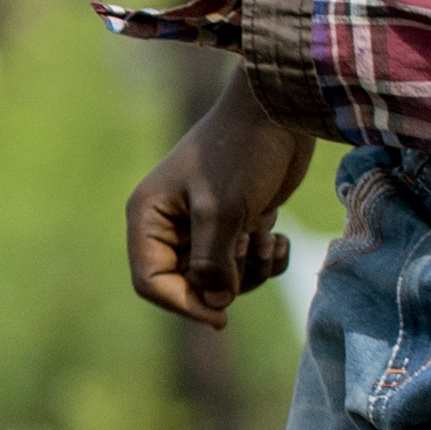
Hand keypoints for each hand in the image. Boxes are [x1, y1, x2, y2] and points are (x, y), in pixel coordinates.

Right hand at [124, 87, 318, 326]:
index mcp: (150, 218)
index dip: (183, 303)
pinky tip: (277, 236)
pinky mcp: (237, 223)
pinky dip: (265, 260)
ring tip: (266, 238)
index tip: (220, 317)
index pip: (151, 282)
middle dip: (226, 280)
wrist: (280, 112)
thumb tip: (214, 307)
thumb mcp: (221, 211)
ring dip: (250, 269)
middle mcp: (171, 226)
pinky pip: (246, 264)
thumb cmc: (240, 152)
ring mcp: (205, 226)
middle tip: (251, 252)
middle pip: (189, 284)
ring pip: (221, 279)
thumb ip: (212, 264)